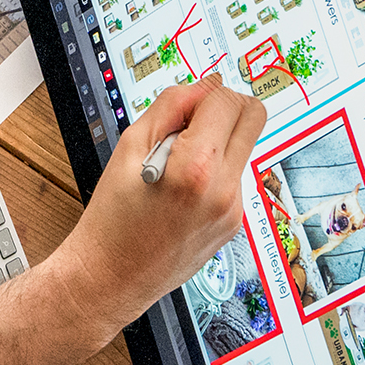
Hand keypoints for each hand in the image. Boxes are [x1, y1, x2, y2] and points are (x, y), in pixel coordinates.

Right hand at [0, 78, 265, 364]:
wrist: (110, 278)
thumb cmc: (111, 217)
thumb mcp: (128, 149)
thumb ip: (170, 108)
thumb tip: (204, 86)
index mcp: (196, 167)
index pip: (226, 100)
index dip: (204, 93)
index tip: (185, 104)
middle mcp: (224, 189)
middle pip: (254, 117)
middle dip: (226, 107)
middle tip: (191, 121)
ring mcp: (234, 210)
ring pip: (244, 146)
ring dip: (218, 141)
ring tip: (175, 164)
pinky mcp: (233, 224)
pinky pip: (235, 177)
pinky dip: (214, 171)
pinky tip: (180, 189)